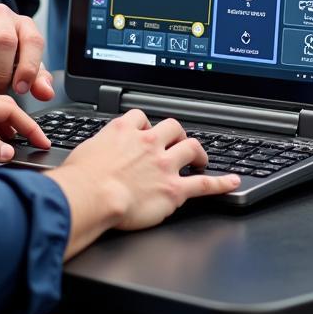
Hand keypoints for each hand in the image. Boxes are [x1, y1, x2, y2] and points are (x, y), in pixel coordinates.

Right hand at [47, 110, 239, 256]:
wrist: (90, 195)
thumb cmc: (80, 178)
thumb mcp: (84, 151)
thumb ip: (97, 148)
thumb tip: (95, 154)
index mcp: (124, 131)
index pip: (141, 117)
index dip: (145, 125)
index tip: (145, 132)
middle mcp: (147, 142)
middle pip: (173, 126)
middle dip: (177, 134)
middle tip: (176, 144)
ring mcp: (164, 164)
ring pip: (191, 147)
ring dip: (198, 152)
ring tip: (200, 159)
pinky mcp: (174, 189)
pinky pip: (204, 183)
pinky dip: (222, 182)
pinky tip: (232, 181)